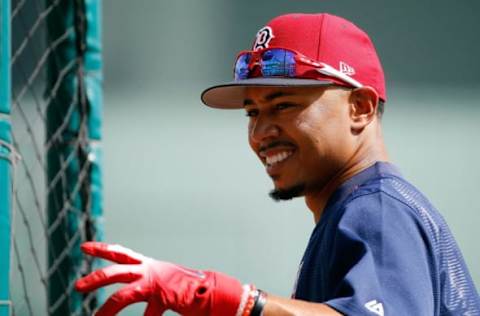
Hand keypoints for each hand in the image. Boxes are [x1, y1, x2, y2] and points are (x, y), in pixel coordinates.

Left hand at [75, 242, 244, 315]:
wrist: (210, 289)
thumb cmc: (184, 288)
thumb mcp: (161, 279)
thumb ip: (145, 281)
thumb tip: (126, 289)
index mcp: (148, 265)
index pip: (120, 253)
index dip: (102, 249)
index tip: (84, 247)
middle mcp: (149, 270)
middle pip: (116, 271)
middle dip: (96, 278)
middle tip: (78, 287)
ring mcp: (156, 283)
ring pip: (124, 295)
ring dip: (107, 309)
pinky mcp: (164, 298)